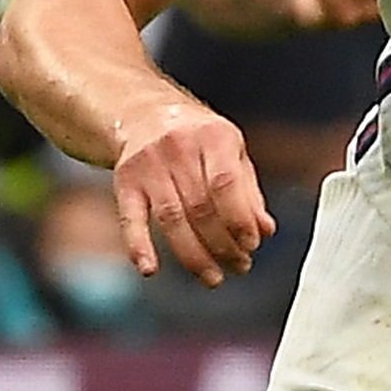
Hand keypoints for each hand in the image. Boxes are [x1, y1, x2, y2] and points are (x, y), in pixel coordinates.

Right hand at [108, 94, 270, 284]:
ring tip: (213, 277)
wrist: (146, 113)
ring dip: (194, 256)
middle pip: (200, 207)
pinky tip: (149, 269)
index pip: (226, 184)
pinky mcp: (125, 181)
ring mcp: (149, 165)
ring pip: (171, 219)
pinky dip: (139, 246)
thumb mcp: (231, 152)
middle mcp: (178, 147)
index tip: (251, 245)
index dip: (240, 220)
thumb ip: (249, 192)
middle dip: (223, 245)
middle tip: (239, 267)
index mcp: (213, 136)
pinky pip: (130, 218)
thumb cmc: (198, 139)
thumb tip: (265, 231)